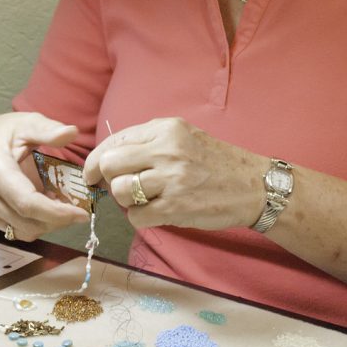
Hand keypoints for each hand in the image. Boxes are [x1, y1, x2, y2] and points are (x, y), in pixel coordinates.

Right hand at [0, 112, 88, 240]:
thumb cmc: (4, 132)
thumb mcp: (27, 123)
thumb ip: (48, 130)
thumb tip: (71, 132)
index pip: (27, 203)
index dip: (56, 213)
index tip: (81, 214)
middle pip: (27, 222)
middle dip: (57, 221)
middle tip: (77, 209)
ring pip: (22, 231)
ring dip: (46, 224)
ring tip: (59, 205)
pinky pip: (13, 230)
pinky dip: (33, 224)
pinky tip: (42, 208)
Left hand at [83, 118, 264, 229]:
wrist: (254, 186)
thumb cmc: (215, 162)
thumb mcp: (183, 137)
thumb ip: (148, 142)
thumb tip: (108, 158)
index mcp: (165, 129)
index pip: (114, 141)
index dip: (95, 159)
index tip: (92, 172)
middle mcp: (166, 150)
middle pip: (109, 165)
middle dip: (108, 179)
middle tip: (118, 187)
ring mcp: (171, 180)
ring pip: (119, 191)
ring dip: (126, 200)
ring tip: (146, 198)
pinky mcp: (176, 208)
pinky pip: (136, 217)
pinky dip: (141, 218)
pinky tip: (157, 212)